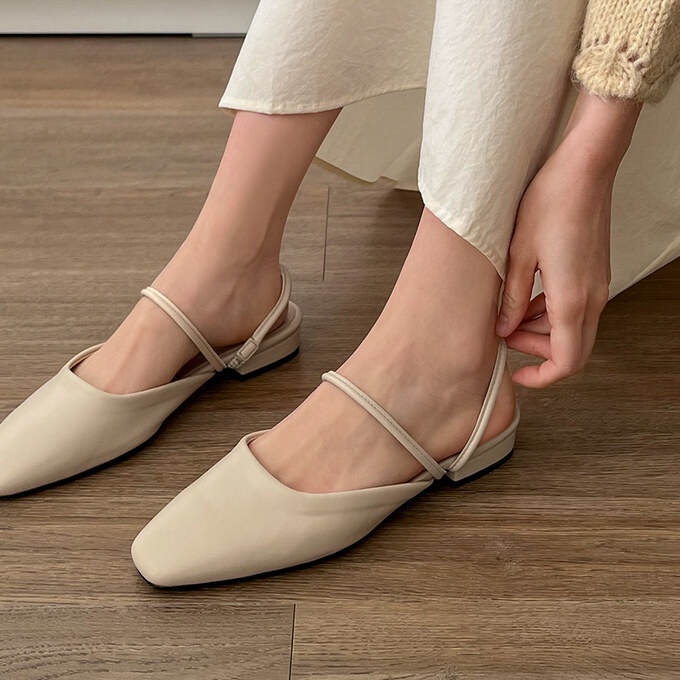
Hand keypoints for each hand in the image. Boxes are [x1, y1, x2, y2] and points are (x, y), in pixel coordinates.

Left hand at [494, 88, 642, 387]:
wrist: (584, 169)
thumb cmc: (550, 203)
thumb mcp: (517, 256)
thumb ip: (512, 299)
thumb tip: (505, 328)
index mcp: (572, 299)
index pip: (566, 362)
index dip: (542, 377)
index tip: (517, 374)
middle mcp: (592, 298)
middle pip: (571, 349)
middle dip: (536, 352)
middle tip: (505, 334)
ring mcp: (597, 285)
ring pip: (574, 330)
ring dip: (542, 331)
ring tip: (510, 313)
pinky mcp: (595, 273)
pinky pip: (576, 308)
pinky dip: (552, 313)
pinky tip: (528, 296)